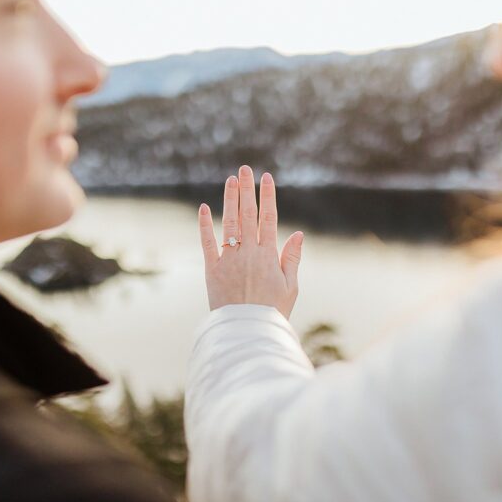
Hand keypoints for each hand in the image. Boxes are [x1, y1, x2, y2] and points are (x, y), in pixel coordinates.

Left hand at [198, 166, 303, 318]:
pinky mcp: (212, 270)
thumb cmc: (272, 312)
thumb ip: (292, 258)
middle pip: (247, 214)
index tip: (267, 178)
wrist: (247, 333)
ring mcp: (229, 260)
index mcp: (269, 255)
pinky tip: (204, 207)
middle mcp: (248, 253)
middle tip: (245, 169)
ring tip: (231, 180)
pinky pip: (207, 243)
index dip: (268, 196)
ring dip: (229, 199)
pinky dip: (205, 225)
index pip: (269, 218)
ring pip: (228, 223)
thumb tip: (297, 233)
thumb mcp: (291, 287)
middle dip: (247, 190)